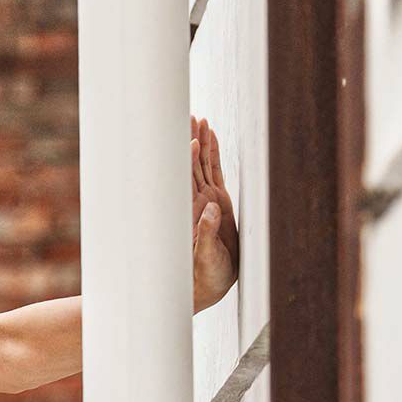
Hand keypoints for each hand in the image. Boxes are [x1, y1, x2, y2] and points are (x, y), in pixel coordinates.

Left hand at [192, 114, 239, 312]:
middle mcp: (194, 203)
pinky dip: (213, 153)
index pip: (183, 181)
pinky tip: (210, 136)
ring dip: (200, 142)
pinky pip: (215, 171)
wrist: (212, 285)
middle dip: (188, 141)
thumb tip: (211, 209)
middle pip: (189, 166)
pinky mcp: (219, 202)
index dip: (184, 161)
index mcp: (188, 214)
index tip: (187, 141)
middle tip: (188, 116)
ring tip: (199, 118)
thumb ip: (206, 235)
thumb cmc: (204, 277)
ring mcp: (206, 200)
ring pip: (201, 164)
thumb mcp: (206, 259)